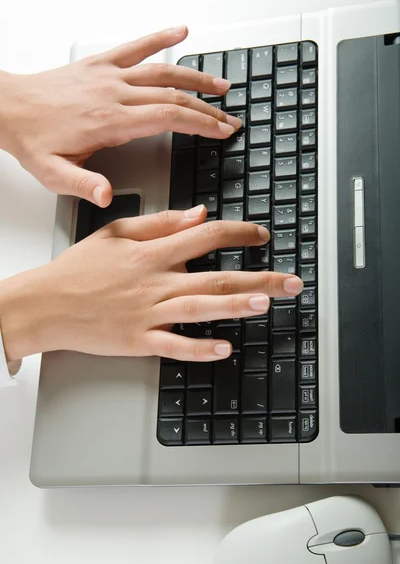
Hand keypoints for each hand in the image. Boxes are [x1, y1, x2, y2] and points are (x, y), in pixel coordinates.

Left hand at [0, 26, 240, 206]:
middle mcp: (115, 93)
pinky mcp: (101, 63)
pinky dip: (160, 37)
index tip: (222, 131)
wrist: (9, 107)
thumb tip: (108, 196)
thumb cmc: (33, 139)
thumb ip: (83, 185)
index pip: (168, 118)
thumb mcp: (54, 173)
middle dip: (207, 109)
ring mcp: (110, 75)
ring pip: (163, 71)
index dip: (201, 125)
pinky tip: (180, 31)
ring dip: (195, 78)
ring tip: (220, 86)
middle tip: (229, 119)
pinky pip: (136, 46)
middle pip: (173, 97)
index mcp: (110, 121)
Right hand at [0, 207, 302, 361]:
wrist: (46, 304)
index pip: (205, 236)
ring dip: (237, 307)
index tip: (261, 234)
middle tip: (291, 281)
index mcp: (152, 253)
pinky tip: (224, 349)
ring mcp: (149, 314)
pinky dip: (200, 349)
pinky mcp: (140, 341)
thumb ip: (159, 223)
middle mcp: (156, 282)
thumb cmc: (78, 268)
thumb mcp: (116, 232)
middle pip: (217, 277)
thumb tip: (198, 214)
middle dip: (259, 277)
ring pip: (202, 309)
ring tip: (267, 304)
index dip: (239, 232)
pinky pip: (175, 346)